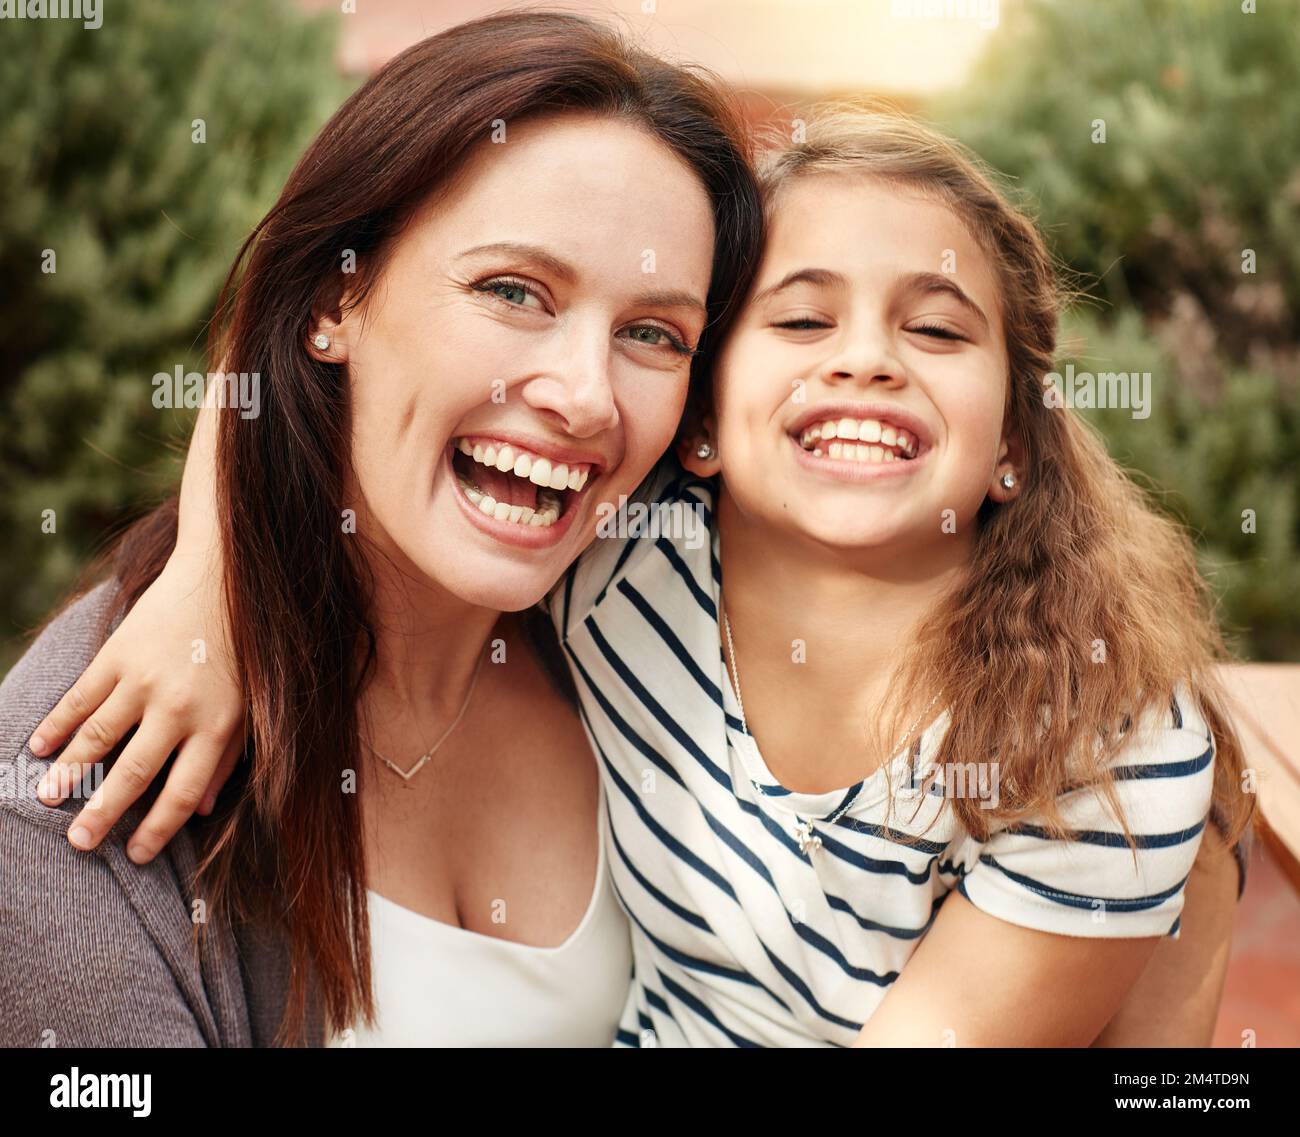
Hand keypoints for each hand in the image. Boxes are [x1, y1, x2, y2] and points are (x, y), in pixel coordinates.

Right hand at [30, 550, 245, 863]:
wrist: (222, 580)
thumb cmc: (241, 652)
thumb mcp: (250, 707)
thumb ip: (227, 758)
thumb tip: (202, 811)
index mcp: (217, 725)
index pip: (185, 793)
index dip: (159, 829)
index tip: (137, 856)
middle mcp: (180, 708)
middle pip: (135, 774)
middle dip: (104, 814)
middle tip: (79, 843)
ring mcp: (145, 680)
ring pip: (98, 738)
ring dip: (69, 773)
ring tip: (47, 799)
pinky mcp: (118, 654)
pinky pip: (80, 697)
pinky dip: (56, 724)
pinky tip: (39, 746)